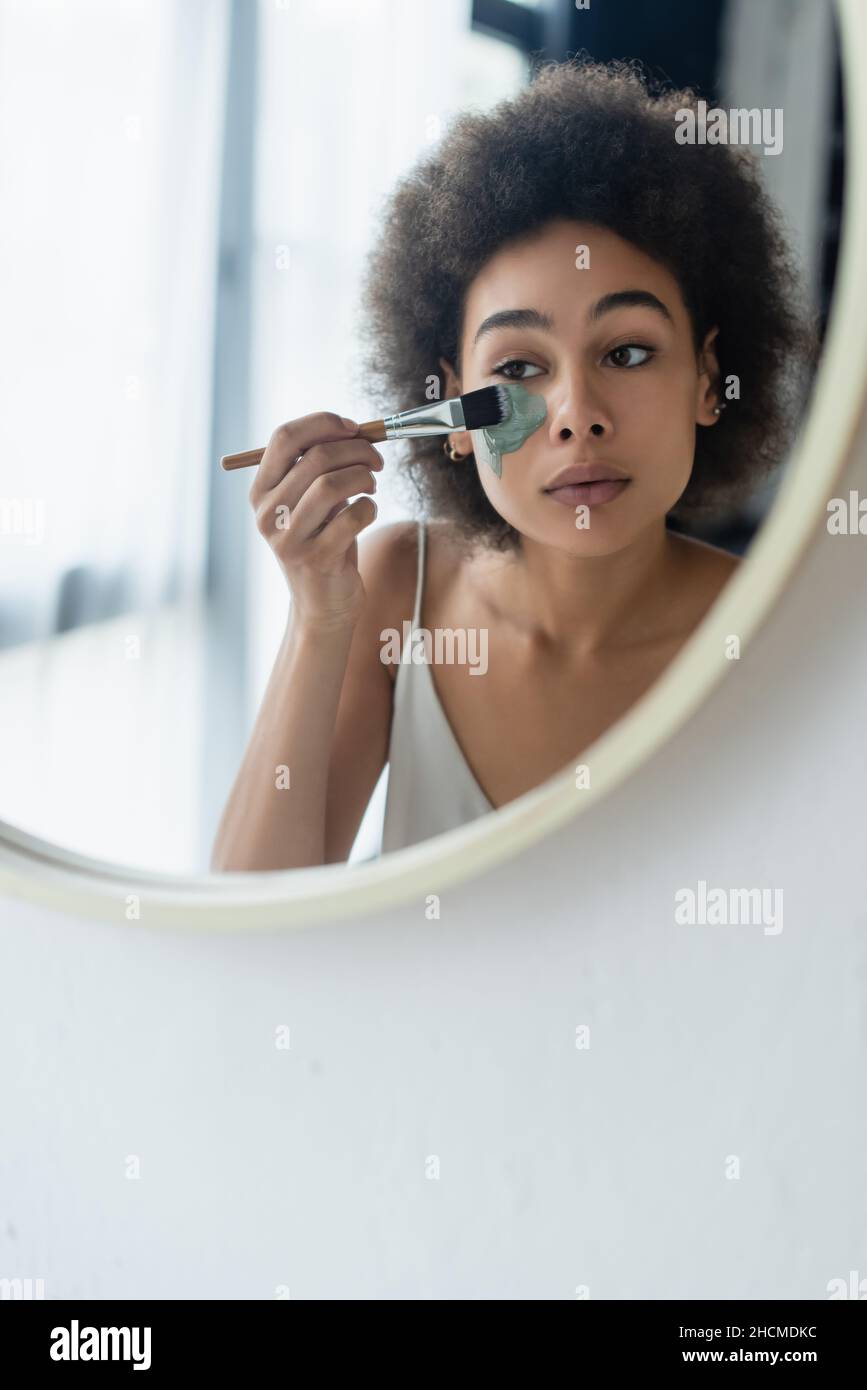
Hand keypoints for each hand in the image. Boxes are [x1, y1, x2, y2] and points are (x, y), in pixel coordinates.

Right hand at [249, 411, 381, 628]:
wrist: (323, 603)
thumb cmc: (323, 541)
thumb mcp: (311, 501)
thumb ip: (321, 466)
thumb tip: (353, 431)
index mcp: (261, 491)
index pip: (284, 438)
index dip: (323, 424)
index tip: (353, 429)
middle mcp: (268, 513)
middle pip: (315, 457)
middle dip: (357, 450)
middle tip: (376, 460)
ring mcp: (289, 538)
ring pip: (333, 484)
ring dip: (364, 477)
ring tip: (371, 486)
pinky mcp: (316, 559)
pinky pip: (353, 516)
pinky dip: (370, 507)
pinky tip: (368, 512)